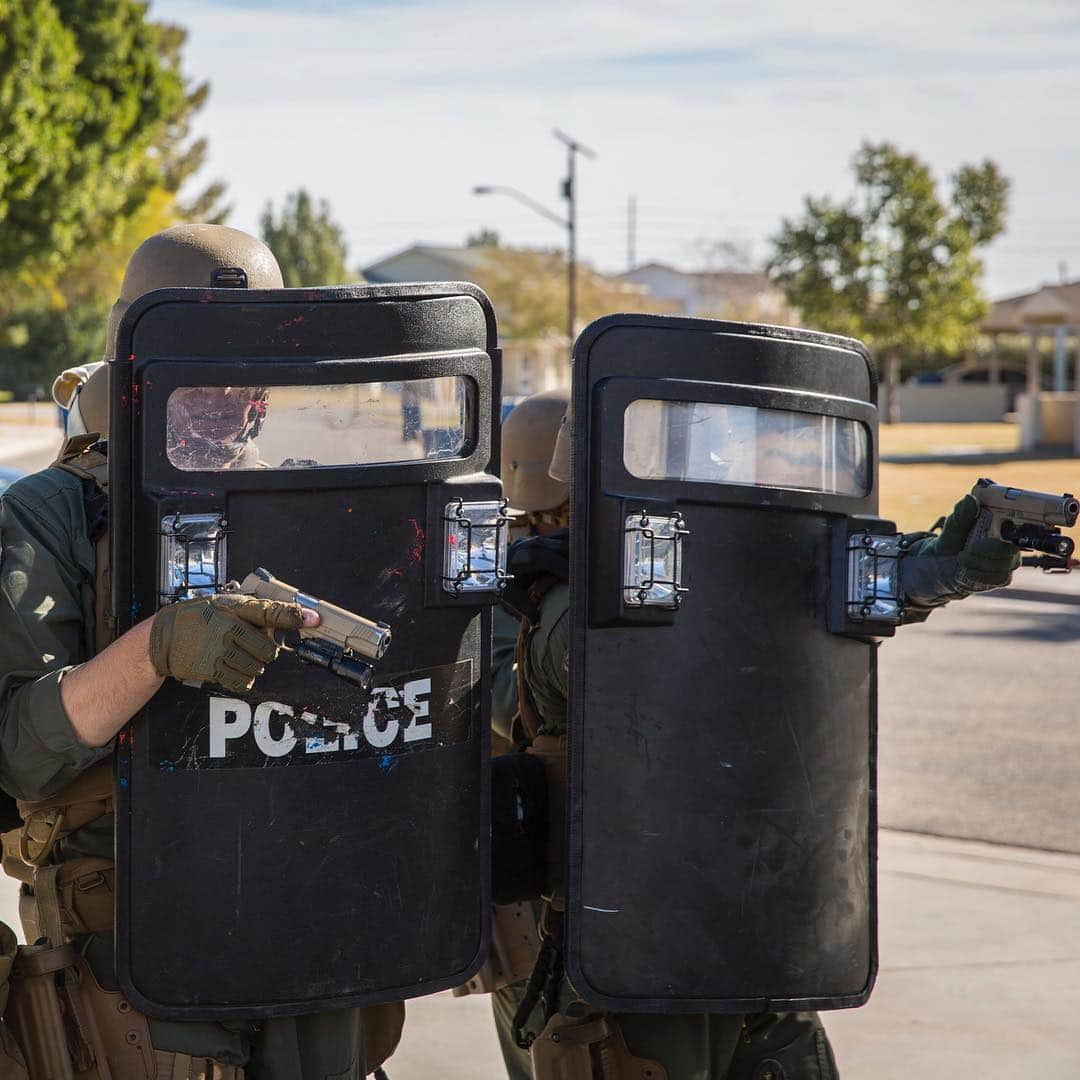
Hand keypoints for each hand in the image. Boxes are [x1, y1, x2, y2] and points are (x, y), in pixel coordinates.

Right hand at [149, 594, 314, 692]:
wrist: (165, 634)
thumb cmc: (202, 617)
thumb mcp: (227, 604)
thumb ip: (257, 611)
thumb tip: (294, 618)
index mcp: (234, 607)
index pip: (270, 611)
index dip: (294, 615)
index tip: (313, 619)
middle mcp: (228, 627)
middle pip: (268, 649)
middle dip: (264, 650)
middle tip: (249, 645)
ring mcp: (219, 649)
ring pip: (258, 667)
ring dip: (254, 665)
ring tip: (237, 655)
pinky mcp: (212, 668)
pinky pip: (243, 682)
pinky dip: (244, 679)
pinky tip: (233, 668)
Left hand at [899, 494, 1020, 610]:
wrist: (942, 563)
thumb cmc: (953, 539)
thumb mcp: (953, 525)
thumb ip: (962, 514)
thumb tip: (970, 499)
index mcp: (1003, 524)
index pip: (1022, 524)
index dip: (1015, 528)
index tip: (995, 531)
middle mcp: (1011, 542)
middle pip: (1012, 548)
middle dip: (988, 549)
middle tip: (968, 548)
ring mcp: (1009, 560)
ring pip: (1005, 564)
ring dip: (980, 562)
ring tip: (962, 558)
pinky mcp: (1002, 577)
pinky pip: (999, 578)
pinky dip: (980, 575)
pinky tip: (968, 570)